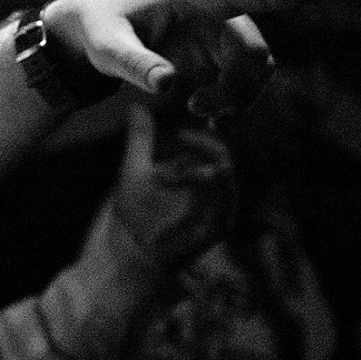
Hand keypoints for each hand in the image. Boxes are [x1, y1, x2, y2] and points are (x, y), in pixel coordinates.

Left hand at [42, 0, 314, 119]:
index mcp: (188, 0)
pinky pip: (242, 83)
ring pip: (254, 69)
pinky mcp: (210, 61)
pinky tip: (214, 125)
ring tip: (199, 114)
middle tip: (200, 111)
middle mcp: (209, 18)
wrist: (87, 35)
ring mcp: (213, 40)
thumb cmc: (95, 29)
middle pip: (253, 49)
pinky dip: (235, 105)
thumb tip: (169, 85)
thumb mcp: (107, 47)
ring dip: (239, 97)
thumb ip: (135, 65)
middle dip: (240, 85)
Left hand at [106, 104, 235, 268]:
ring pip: (226, 178)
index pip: (209, 143)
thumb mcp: (134, 171)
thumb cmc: (138, 214)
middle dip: (204, 145)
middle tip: (181, 140)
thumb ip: (140, 139)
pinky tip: (196, 183)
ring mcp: (218, 207)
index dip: (199, 132)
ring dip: (201, 169)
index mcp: (194, 171)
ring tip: (175, 171)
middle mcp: (211, 187)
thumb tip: (136, 106)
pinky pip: (225, 205)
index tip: (178, 131)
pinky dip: (212, 192)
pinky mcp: (219, 225)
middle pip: (223, 156)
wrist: (136, 253)